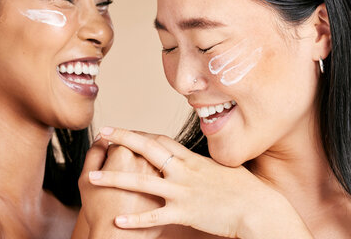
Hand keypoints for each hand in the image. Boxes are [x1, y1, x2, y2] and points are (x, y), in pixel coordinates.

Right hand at [79, 137, 164, 238]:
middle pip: (142, 144)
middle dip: (135, 147)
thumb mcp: (86, 179)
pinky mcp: (168, 187)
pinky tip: (149, 182)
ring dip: (148, 160)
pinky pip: (164, 174)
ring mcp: (160, 174)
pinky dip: (157, 174)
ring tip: (138, 169)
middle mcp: (145, 160)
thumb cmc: (99, 210)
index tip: (111, 153)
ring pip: (157, 157)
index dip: (116, 144)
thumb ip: (94, 153)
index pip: (123, 139)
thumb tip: (102, 138)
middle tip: (126, 156)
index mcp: (124, 154)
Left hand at [88, 127, 312, 238]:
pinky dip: (136, 219)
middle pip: (147, 150)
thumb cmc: (243, 188)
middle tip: (103, 133)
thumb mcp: (220, 168)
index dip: (139, 134)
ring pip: (142, 182)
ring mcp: (183, 191)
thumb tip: (190, 161)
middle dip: (123, 140)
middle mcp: (183, 171)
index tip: (123, 131)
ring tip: (93, 177)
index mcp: (191, 159)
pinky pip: (155, 215)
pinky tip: (118, 220)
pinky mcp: (185, 212)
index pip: (160, 140)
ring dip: (115, 178)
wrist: (258, 207)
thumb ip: (200, 165)